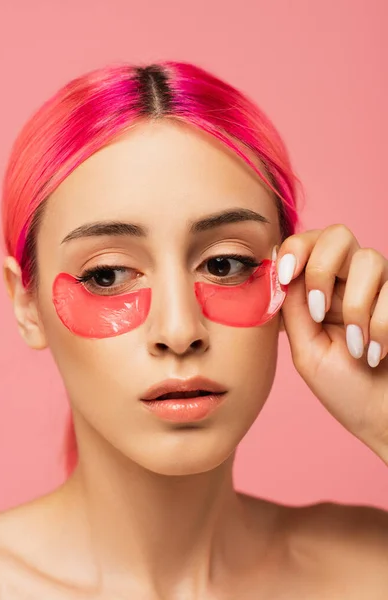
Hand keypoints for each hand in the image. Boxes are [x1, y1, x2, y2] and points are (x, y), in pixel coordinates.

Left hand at [276, 224, 387, 462]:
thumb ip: (294, 309)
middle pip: (337, 234)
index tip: (283, 274)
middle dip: (321, 267)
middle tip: (318, 310)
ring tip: (355, 346)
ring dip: (355, 306)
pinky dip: (381, 326)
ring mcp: (382, 289)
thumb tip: (280, 271)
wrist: (384, 419)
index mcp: (319, 291)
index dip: (294, 248)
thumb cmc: (346, 389)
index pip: (306, 245)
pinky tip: (375, 354)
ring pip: (369, 258)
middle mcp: (350, 282)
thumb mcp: (307, 350)